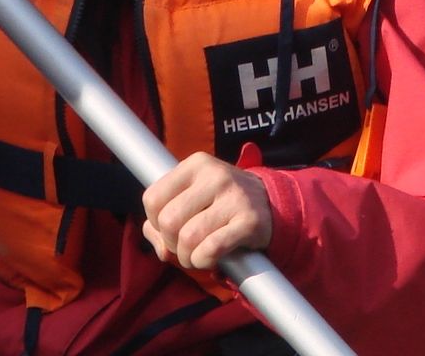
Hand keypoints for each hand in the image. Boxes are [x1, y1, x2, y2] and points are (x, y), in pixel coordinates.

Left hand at [140, 152, 271, 270]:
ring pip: (188, 237)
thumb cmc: (221, 204)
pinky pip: (212, 248)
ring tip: (198, 254)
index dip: (155, 222)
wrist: (271, 205)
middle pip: (168, 221)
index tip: (171, 228)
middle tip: (185, 246)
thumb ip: (163, 220)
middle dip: (171, 243)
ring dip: (188, 257)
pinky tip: (210, 259)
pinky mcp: (249, 221)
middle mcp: (214, 175)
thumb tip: (161, 249)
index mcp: (195, 164)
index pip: (152, 198)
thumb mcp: (192, 198)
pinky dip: (204, 261)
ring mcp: (234, 197)